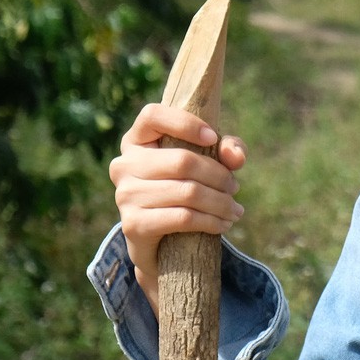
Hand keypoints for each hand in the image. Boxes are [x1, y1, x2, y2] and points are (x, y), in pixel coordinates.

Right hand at [109, 103, 247, 319]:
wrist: (158, 243)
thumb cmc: (183, 189)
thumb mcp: (206, 163)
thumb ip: (225, 149)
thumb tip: (236, 156)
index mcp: (136, 140)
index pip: (152, 115)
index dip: (186, 123)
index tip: (213, 137)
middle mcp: (124, 164)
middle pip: (183, 160)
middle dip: (219, 176)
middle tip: (235, 188)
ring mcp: (125, 195)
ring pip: (188, 192)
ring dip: (220, 202)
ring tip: (234, 209)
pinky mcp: (133, 224)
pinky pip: (183, 218)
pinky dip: (211, 221)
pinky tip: (223, 224)